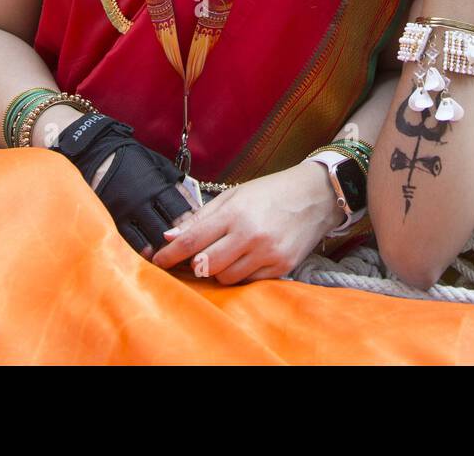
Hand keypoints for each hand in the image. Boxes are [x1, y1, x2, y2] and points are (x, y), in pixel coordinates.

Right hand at [51, 113, 192, 257]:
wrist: (96, 153)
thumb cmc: (132, 158)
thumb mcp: (158, 165)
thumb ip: (177, 185)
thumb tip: (196, 205)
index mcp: (157, 187)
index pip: (179, 212)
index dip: (190, 225)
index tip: (197, 233)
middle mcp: (142, 203)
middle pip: (164, 230)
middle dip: (175, 242)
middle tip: (185, 251)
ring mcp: (125, 213)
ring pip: (146, 240)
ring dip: (158, 250)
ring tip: (167, 257)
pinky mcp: (110, 220)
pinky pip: (126, 241)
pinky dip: (138, 249)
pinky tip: (146, 256)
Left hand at [152, 161, 341, 283]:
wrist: (316, 195)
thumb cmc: (271, 192)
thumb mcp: (234, 196)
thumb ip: (201, 217)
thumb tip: (170, 236)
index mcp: (235, 213)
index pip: (191, 241)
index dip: (169, 255)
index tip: (157, 260)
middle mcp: (251, 235)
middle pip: (205, 266)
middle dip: (194, 264)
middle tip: (194, 257)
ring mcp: (268, 254)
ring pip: (226, 278)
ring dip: (219, 270)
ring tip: (227, 252)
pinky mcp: (282, 267)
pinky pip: (249, 281)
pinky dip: (241, 273)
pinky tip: (247, 257)